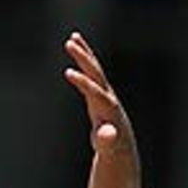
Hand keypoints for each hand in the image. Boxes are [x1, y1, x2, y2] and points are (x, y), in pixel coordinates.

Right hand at [65, 31, 140, 173]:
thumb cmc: (112, 149)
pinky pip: (91, 74)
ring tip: (73, 37)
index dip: (82, 82)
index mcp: (108, 108)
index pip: (95, 91)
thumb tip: (108, 134)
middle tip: (70, 42)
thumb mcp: (108, 147)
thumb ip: (107, 140)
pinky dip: (84, 62)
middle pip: (95, 73)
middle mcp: (108, 97)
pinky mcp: (99, 94)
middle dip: (83, 58)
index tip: (67, 72)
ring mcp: (104, 93)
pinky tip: (76, 49)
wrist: (120, 148)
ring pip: (94, 69)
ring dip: (84, 53)